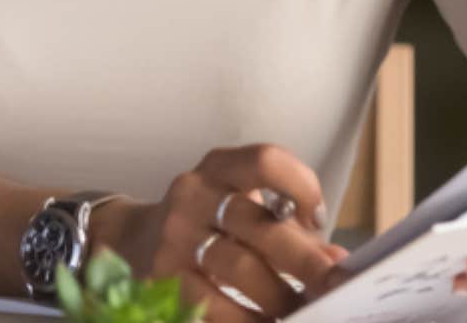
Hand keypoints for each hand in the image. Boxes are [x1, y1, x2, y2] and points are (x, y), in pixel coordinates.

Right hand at [95, 143, 349, 320]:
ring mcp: (174, 236)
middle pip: (259, 224)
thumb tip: (336, 261)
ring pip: (238, 268)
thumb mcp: (239, 207)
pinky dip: (246, 319)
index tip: (317, 220)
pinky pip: (212, 304)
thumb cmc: (205, 223)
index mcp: (219, 168)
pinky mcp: (162, 277)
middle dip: (305, 260)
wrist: (130, 240)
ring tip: (303, 312)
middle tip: (334, 286)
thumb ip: (287, 227)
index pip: (265, 161)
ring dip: (279, 296)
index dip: (301, 186)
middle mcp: (193, 194)